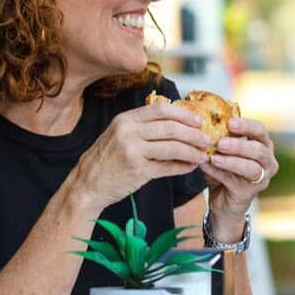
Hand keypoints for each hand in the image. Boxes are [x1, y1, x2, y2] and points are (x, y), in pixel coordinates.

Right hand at [68, 102, 210, 212]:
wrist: (87, 185)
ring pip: (171, 147)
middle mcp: (128, 132)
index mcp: (126, 119)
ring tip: (203, 155)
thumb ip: (143, 126)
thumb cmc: (107, 159)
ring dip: (191, 151)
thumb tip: (178, 123)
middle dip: (193, 133)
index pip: (160, 109)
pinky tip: (191, 167)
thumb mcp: (120, 134)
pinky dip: (181, 167)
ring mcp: (132, 151)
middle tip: (207, 139)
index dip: (183, 113)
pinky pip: (166, 167)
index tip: (199, 119)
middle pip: (170, 127)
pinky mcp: (136, 171)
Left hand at [206, 117, 277, 234]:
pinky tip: (207, 166)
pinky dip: (219, 172)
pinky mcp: (250, 192)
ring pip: (251, 167)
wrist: (222, 201)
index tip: (229, 123)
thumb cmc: (225, 170)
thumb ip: (219, 139)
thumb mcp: (223, 152)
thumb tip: (203, 125)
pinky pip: (235, 180)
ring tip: (214, 157)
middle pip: (258, 149)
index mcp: (263, 144)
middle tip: (220, 142)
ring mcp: (262, 178)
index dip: (246, 125)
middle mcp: (268, 161)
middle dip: (239, 145)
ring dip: (232, 161)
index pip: (260, 130)